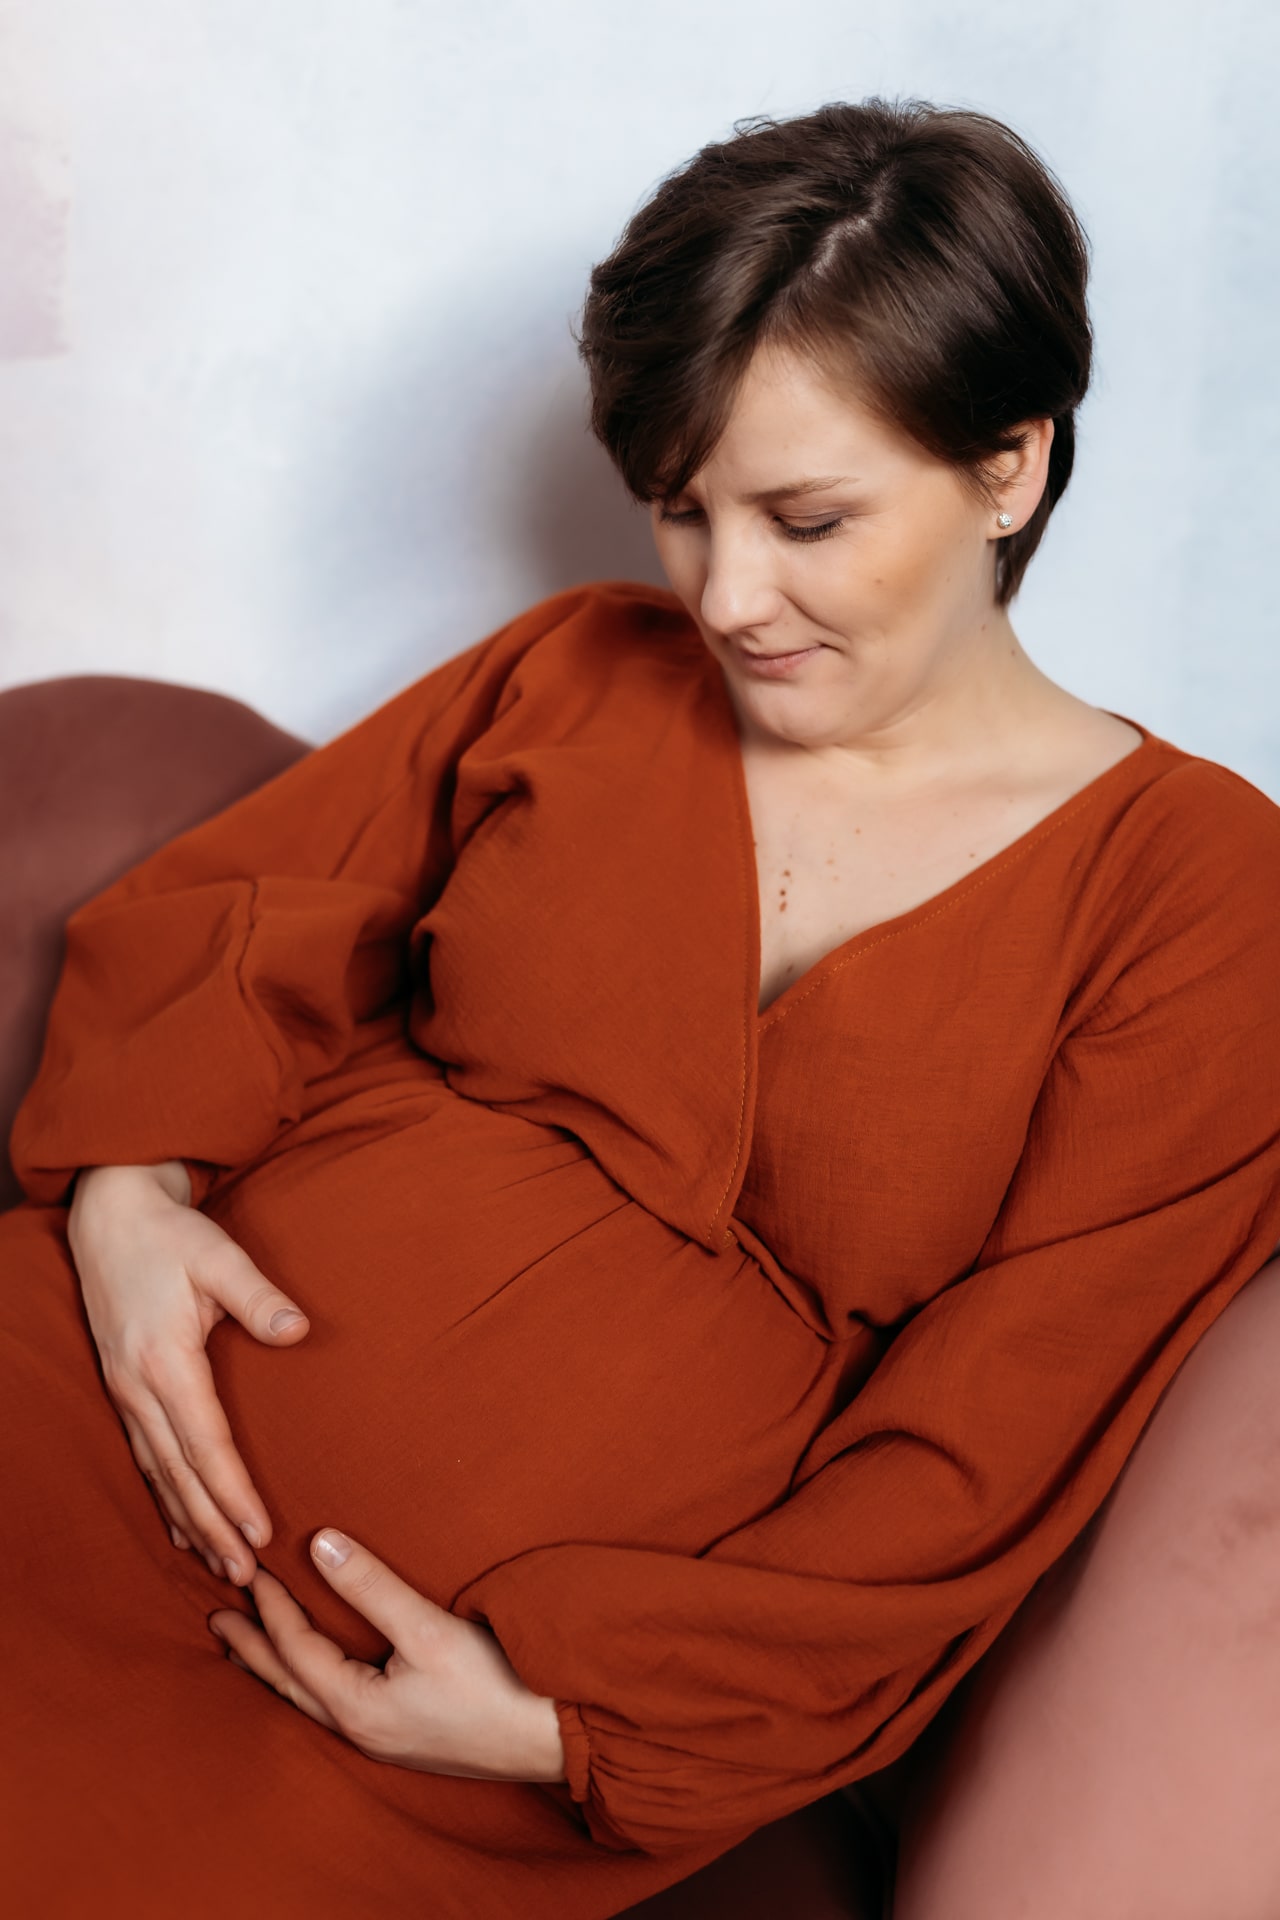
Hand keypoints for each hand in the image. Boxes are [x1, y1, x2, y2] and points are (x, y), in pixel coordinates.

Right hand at [68, 1161, 309, 1585]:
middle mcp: (139, 1387)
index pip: (205, 1442)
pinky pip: (145, 1458)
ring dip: (191, 1523)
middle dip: (214, 1527)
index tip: (259, 1530)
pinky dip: (166, 1498)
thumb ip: (258, 1296)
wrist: (110, 1218)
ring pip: (160, 1474)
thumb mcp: (218, 1255)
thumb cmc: (171, 1236)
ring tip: (224, 1567)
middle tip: (248, 1576)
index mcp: (165, 1360)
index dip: (232, 1492)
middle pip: (181, 1474)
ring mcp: (126, 1392)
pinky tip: (183, 1528)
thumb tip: (297, 1329)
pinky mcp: (124, 1390)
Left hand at [208, 1530, 566, 1783]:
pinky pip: (333, 1707)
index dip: (271, 1608)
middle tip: (219, 1620)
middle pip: (288, 1685)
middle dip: (253, 1649)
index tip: (251, 1571)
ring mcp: (381, 1739)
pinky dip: (308, 1682)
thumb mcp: (430, 1629)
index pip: (296, 1650)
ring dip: (276, 1669)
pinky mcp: (402, 1737)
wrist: (554, 1737)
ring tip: (253, 1647)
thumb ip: (373, 1586)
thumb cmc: (495, 1687)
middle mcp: (359, 1730)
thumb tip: (320, 1544)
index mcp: (357, 1707)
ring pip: (307, 1701)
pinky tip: (319, 1676)